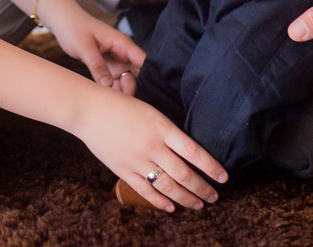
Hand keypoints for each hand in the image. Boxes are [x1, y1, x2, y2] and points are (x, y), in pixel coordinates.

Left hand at [42, 0, 145, 92]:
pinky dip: (114, 90)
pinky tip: (108, 99)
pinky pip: (116, 82)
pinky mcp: (108, 67)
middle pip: (139, 74)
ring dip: (124, 91)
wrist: (64, 23)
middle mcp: (123, 53)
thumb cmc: (75, 29)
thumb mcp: (84, 47)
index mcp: (122, 44)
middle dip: (134, 88)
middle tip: (122, 101)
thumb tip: (108, 85)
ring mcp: (116, 61)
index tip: (148, 92)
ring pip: (128, 80)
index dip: (149, 76)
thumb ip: (97, 66)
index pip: (143, 61)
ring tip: (113, 102)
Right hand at [72, 85, 227, 211]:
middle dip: (202, 188)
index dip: (211, 167)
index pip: (194, 152)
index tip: (224, 177)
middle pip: (184, 174)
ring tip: (199, 204)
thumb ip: (168, 130)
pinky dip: (159, 202)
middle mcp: (152, 146)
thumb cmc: (120, 104)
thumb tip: (189, 150)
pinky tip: (171, 208)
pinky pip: (144, 190)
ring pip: (167, 186)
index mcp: (162, 127)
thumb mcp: (151, 110)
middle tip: (215, 196)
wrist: (89, 110)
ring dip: (186, 198)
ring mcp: (137, 160)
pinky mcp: (122, 170)